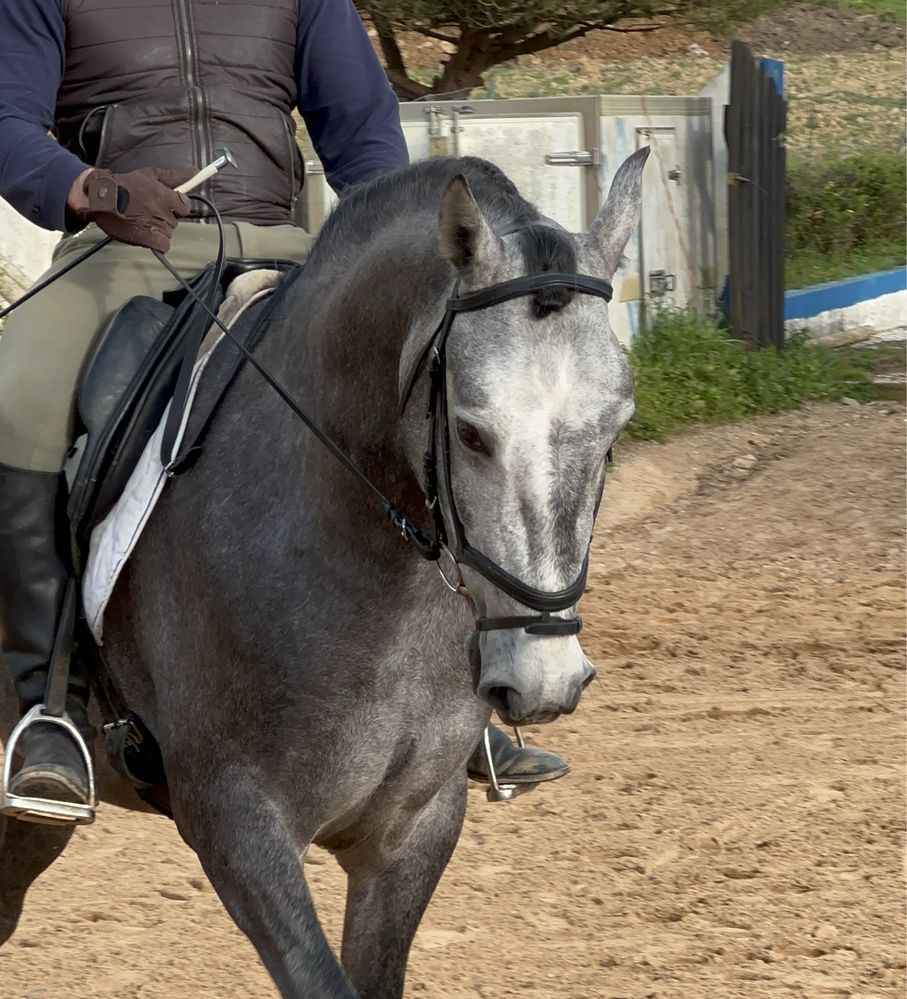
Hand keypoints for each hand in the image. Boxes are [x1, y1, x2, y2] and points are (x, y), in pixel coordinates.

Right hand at [76, 167, 193, 252]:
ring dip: (159, 228)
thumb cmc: (126, 184)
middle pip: (175, 220)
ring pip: (168, 232)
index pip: (185, 206)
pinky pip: (163, 245)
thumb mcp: (150, 174)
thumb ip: (174, 176)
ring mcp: (155, 226)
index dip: (178, 206)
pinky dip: (158, 242)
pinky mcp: (146, 239)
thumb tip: (195, 173)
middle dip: (165, 216)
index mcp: (165, 196)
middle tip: (148, 210)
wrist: (101, 197)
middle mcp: (162, 212)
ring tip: (143, 220)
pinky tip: (148, 234)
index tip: (168, 204)